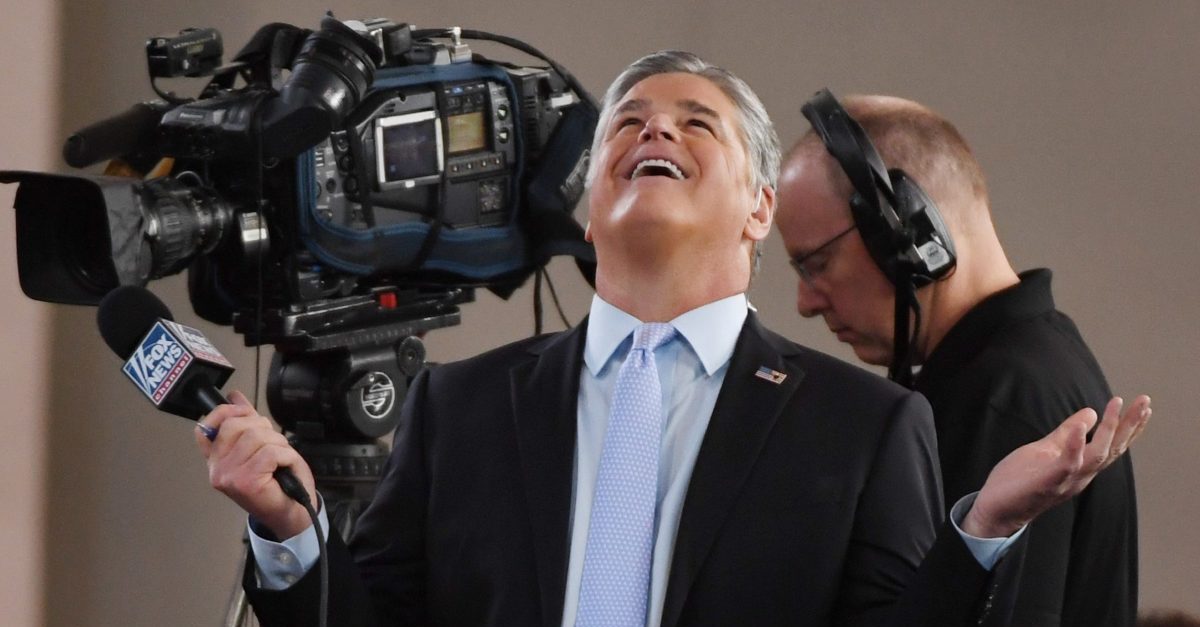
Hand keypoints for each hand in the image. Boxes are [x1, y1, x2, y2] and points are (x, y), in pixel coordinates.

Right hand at [194, 390, 318, 538]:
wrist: (291, 513)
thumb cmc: (277, 482)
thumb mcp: (261, 446)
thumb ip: (247, 422)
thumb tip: (235, 396)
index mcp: (216, 460)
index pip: (205, 427)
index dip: (225, 412)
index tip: (244, 412)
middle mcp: (217, 469)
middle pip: (236, 425)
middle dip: (263, 428)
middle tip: (274, 446)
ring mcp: (229, 476)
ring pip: (256, 436)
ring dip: (278, 443)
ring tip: (281, 459)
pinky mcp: (246, 482)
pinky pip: (270, 452)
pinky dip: (286, 455)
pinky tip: (286, 466)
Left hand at [963, 395, 1150, 537]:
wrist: (997, 508)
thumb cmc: (1021, 480)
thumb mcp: (1046, 449)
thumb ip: (1068, 433)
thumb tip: (1090, 412)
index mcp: (1081, 466)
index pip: (1112, 445)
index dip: (1129, 426)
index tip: (1144, 404)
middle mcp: (1080, 475)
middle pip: (1113, 449)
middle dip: (1130, 425)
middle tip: (1145, 401)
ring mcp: (1066, 480)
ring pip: (1096, 456)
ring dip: (1109, 431)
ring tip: (1116, 406)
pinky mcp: (1047, 483)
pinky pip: (1066, 465)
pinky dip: (1075, 446)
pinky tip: (1082, 428)